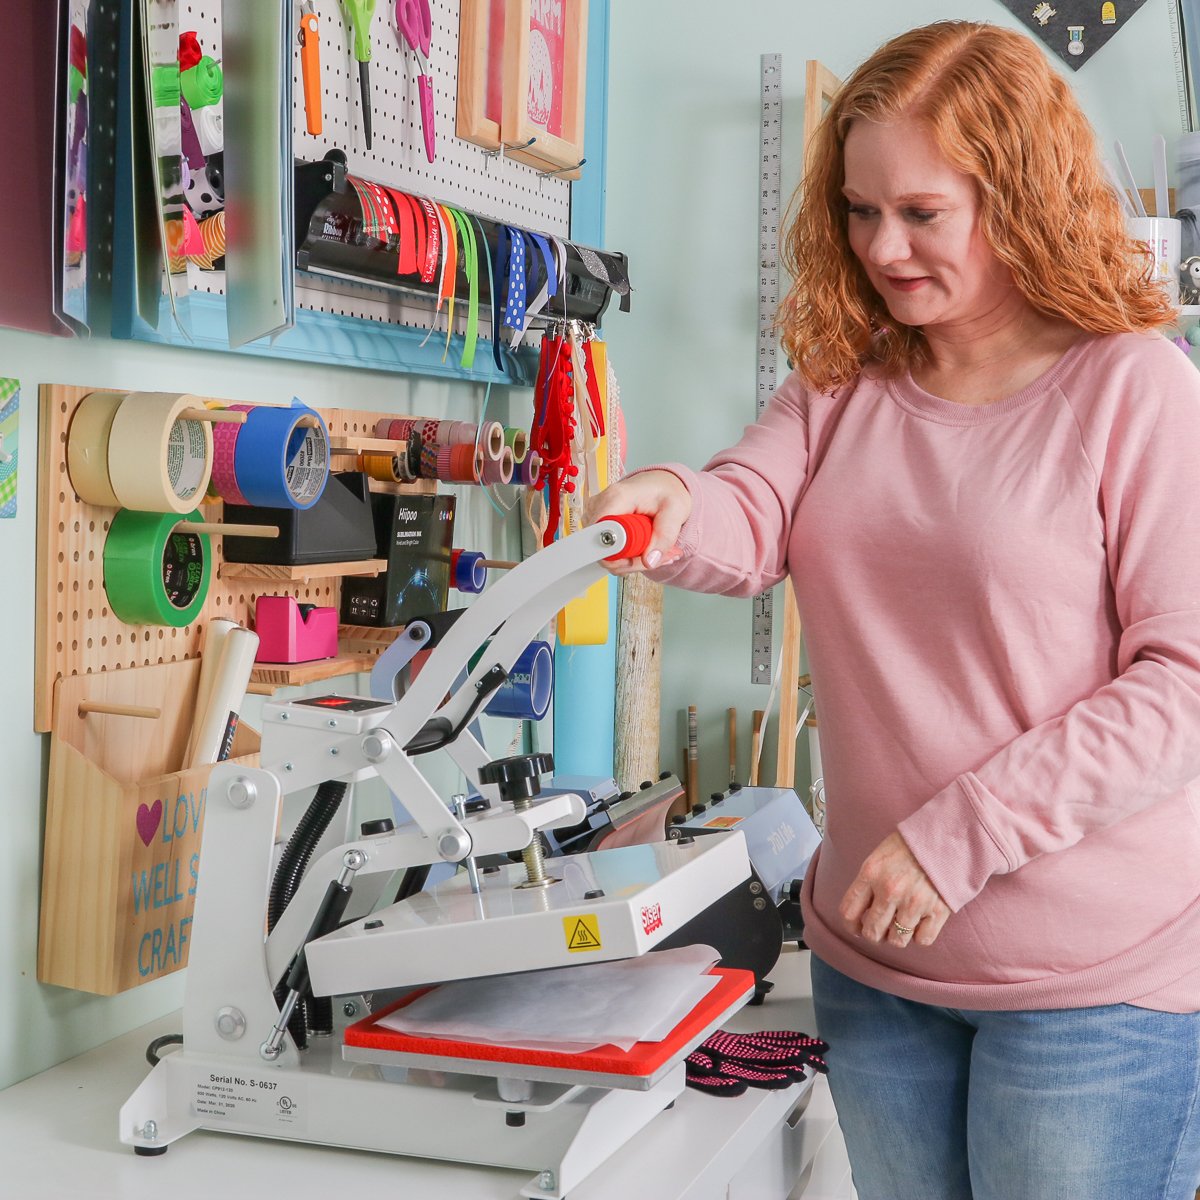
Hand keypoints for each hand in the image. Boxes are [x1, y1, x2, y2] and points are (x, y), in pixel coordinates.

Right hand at [585, 471, 692, 574]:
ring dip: (634, 561)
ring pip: (607, 557)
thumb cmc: (667, 492)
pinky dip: (628, 557)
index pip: (603, 536)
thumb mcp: (676, 511)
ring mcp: (595, 516)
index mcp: (616, 498)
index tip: (644, 555)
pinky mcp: (597, 526)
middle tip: (659, 555)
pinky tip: (645, 547)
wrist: (661, 485)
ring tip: (656, 549)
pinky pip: (608, 554)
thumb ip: (665, 536)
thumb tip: (649, 562)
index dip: (620, 554)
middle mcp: (599, 506)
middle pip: (604, 552)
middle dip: (634, 561)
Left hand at [839, 832, 950, 948]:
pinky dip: (920, 936)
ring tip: (900, 925)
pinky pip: (922, 940)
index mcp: (871, 873)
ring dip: (897, 936)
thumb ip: (868, 881)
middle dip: (873, 934)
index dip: (850, 926)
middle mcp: (889, 890)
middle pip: (871, 932)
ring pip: (897, 940)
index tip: (856, 928)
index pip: (848, 912)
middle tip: (880, 928)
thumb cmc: (910, 844)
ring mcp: (913, 903)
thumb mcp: (879, 855)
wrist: (946, 835)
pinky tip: (920, 924)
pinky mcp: (937, 911)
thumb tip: (861, 910)